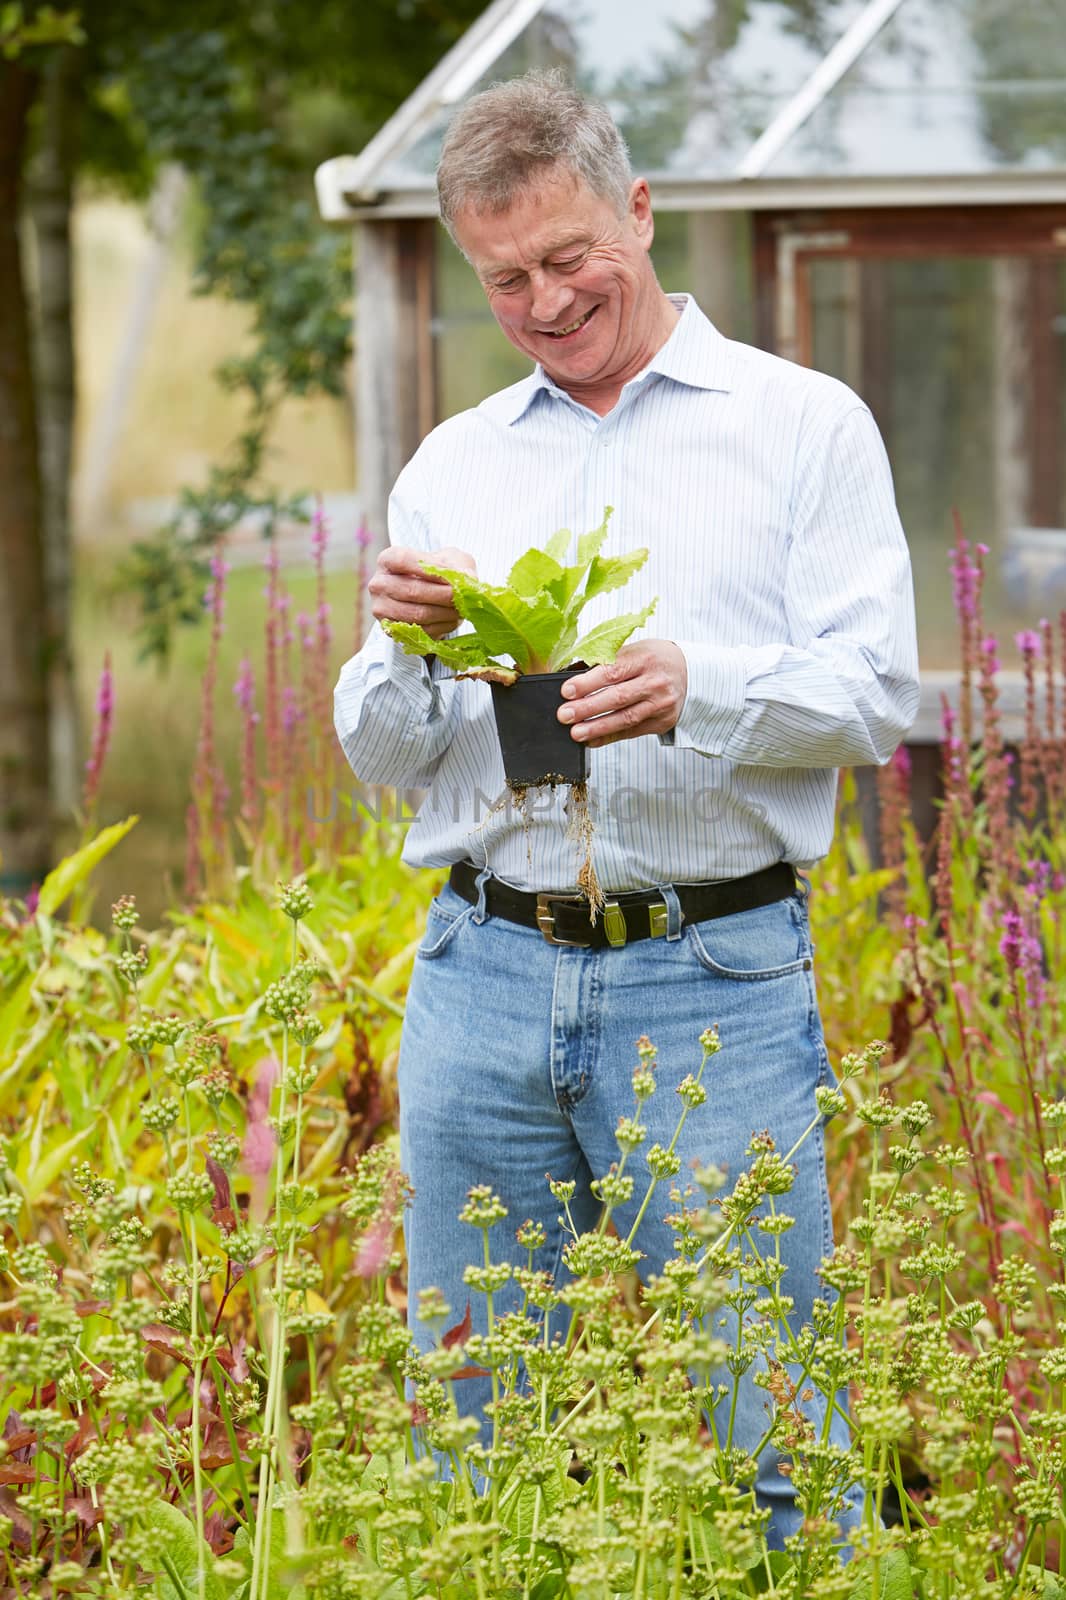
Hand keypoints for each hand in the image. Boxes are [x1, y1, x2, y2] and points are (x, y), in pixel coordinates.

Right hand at [369, 546, 476, 640]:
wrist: (429, 594)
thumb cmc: (438, 572)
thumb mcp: (450, 560)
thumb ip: (457, 565)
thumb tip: (465, 579)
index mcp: (388, 559)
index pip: (405, 561)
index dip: (431, 569)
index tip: (455, 575)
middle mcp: (378, 584)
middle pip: (412, 590)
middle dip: (443, 595)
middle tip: (462, 596)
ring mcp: (381, 608)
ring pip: (417, 614)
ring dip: (444, 613)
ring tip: (460, 608)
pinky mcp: (391, 630)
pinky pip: (420, 631)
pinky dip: (441, 626)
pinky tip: (452, 619)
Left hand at [557, 641, 687, 746]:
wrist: (689, 672)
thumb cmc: (653, 659)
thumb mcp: (635, 650)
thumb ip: (609, 662)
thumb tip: (573, 678)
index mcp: (644, 658)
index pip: (613, 672)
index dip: (588, 683)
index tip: (566, 691)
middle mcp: (655, 682)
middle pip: (617, 697)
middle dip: (587, 708)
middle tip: (564, 715)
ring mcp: (660, 704)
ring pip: (625, 719)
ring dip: (597, 727)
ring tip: (576, 733)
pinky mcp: (662, 722)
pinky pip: (631, 732)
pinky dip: (609, 737)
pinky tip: (592, 740)